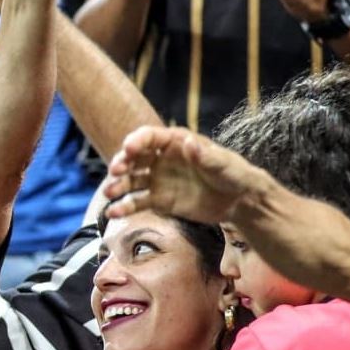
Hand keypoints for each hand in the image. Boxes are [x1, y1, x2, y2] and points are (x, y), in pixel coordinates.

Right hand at [103, 126, 263, 225]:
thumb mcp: (223, 164)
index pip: (150, 137)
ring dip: (118, 185)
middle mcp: (161, 159)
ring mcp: (158, 180)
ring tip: (109, 193)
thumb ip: (205, 156)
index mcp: (175, 143)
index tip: (128, 149)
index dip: (137, 141)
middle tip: (116, 171)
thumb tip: (188, 143)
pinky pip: (137, 202)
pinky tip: (113, 213)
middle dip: (122, 162)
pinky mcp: (159, 200)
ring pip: (131, 180)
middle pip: (134, 157)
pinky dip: (124, 207)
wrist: (240, 202)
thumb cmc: (235, 175)